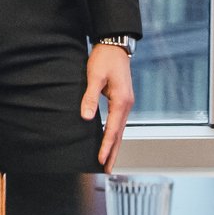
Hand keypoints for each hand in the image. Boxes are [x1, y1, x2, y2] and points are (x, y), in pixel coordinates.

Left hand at [81, 44, 134, 170]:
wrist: (115, 45)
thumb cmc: (105, 59)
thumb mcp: (95, 76)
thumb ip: (90, 97)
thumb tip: (86, 117)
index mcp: (121, 101)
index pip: (113, 129)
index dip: (106, 146)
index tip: (100, 160)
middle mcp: (127, 105)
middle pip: (120, 134)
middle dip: (113, 152)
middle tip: (108, 169)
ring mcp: (126, 103)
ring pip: (120, 129)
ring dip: (114, 144)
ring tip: (108, 160)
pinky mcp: (122, 100)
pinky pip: (119, 121)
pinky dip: (114, 133)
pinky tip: (109, 139)